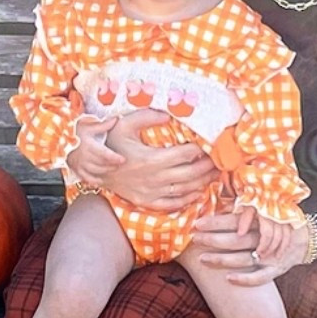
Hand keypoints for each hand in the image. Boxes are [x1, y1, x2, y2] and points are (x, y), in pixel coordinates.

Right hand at [67, 110, 218, 210]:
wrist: (96, 169)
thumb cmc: (111, 144)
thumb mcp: (124, 125)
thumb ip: (146, 116)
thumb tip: (168, 114)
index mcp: (152, 158)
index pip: (186, 154)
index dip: (201, 149)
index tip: (210, 144)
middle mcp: (155, 178)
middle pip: (191, 173)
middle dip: (209, 167)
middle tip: (220, 160)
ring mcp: (152, 192)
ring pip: (185, 189)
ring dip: (203, 182)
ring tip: (215, 174)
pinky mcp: (147, 202)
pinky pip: (173, 204)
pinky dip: (188, 199)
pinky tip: (198, 192)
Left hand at [193, 205, 308, 285]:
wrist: (306, 238)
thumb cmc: (279, 224)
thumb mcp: (264, 214)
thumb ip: (243, 213)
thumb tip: (216, 206)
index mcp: (260, 221)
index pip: (234, 220)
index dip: (215, 222)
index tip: (197, 223)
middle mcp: (264, 238)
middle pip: (235, 239)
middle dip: (213, 239)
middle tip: (194, 239)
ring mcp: (271, 255)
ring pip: (243, 259)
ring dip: (222, 259)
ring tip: (202, 259)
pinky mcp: (277, 269)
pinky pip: (260, 277)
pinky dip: (245, 279)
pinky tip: (228, 279)